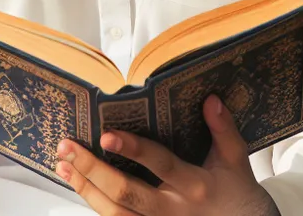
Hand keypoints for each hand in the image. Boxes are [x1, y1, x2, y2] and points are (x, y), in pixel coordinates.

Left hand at [55, 95, 280, 215]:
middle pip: (129, 194)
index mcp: (196, 186)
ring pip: (118, 215)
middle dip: (94, 170)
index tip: (106, 136)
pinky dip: (97, 207)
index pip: (160, 164)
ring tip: (62, 166)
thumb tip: (210, 98)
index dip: (133, 150)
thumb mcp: (237, 161)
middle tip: (67, 148)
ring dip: (87, 190)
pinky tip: (79, 187)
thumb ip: (224, 130)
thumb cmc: (239, 194)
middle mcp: (175, 210)